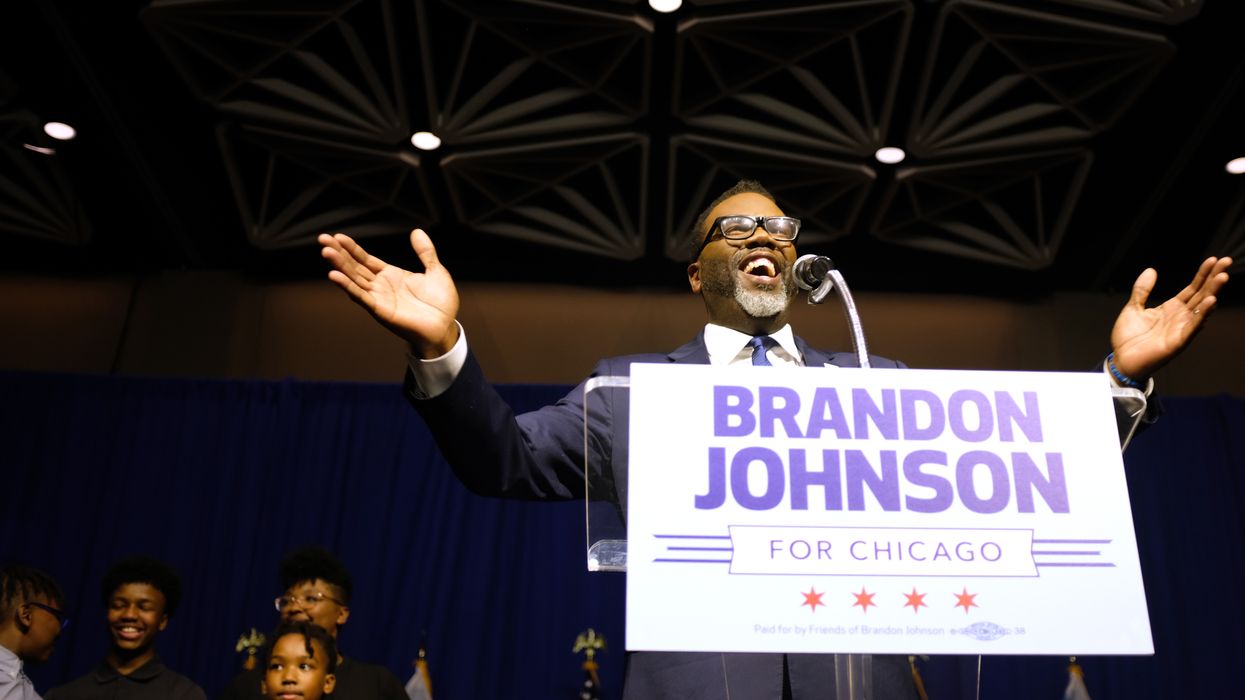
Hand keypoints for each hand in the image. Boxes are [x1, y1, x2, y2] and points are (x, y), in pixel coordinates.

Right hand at [319, 229, 459, 357]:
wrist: (446, 327)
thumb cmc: (441, 303)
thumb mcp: (435, 271)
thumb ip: (425, 252)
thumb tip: (417, 231)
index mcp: (391, 275)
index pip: (366, 259)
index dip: (352, 248)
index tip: (337, 236)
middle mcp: (381, 286)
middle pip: (355, 267)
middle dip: (339, 254)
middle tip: (322, 239)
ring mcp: (379, 298)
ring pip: (355, 279)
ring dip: (340, 267)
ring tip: (326, 252)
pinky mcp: (381, 310)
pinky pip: (361, 297)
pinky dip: (348, 287)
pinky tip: (335, 276)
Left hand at [1110, 256, 1231, 380]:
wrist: (1121, 360)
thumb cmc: (1128, 337)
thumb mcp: (1133, 308)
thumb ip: (1142, 290)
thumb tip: (1151, 270)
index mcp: (1171, 308)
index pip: (1192, 288)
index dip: (1203, 274)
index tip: (1214, 259)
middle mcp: (1181, 317)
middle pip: (1202, 293)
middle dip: (1214, 278)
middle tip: (1227, 261)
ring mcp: (1181, 328)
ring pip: (1201, 307)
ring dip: (1212, 292)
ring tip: (1222, 277)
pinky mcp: (1178, 341)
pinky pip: (1193, 326)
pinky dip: (1202, 314)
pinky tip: (1211, 301)